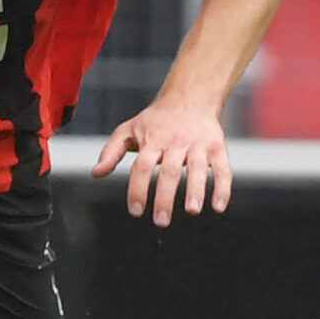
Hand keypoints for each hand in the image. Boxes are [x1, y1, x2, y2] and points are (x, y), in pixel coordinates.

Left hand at [92, 94, 230, 226]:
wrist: (189, 97)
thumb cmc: (155, 120)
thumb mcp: (128, 130)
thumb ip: (111, 152)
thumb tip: (96, 173)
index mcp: (152, 140)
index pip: (142, 167)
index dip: (138, 189)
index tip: (136, 211)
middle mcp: (176, 142)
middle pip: (170, 171)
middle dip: (165, 197)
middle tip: (161, 221)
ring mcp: (198, 144)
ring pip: (199, 169)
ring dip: (196, 191)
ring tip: (192, 210)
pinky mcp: (217, 146)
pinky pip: (223, 168)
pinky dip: (223, 187)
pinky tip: (219, 207)